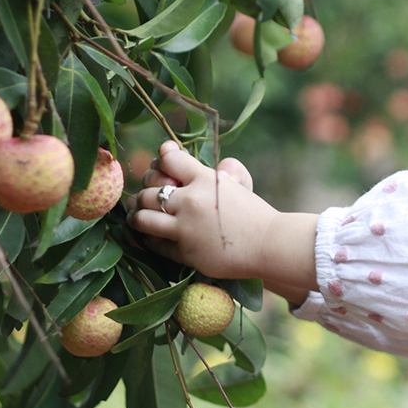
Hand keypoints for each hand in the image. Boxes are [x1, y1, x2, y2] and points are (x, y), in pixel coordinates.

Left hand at [125, 142, 317, 295]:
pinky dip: (149, 238)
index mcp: (205, 180)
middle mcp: (190, 201)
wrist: (269, 245)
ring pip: (142, 218)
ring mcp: (185, 228)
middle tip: (149, 194)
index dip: (163, 156)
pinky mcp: (184, 252)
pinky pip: (154, 244)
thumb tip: (210, 170)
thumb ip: (220, 172)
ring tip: (140, 215)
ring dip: (138, 215)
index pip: (169, 159)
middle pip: (149, 190)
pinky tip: (152, 235)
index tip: (163, 157)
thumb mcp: (239, 185)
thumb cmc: (256, 215)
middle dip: (147, 190)